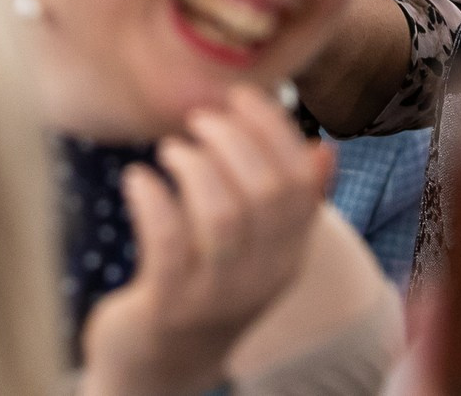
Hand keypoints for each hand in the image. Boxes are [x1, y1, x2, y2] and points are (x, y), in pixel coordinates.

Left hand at [78, 85, 335, 395]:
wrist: (160, 365)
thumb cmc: (206, 286)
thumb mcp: (257, 249)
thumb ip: (288, 204)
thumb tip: (323, 150)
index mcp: (288, 255)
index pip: (300, 183)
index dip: (273, 129)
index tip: (239, 96)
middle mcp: (262, 277)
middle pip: (267, 193)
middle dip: (232, 139)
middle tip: (198, 119)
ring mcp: (216, 295)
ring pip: (224, 216)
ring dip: (195, 165)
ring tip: (170, 148)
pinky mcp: (168, 306)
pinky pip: (169, 244)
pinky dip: (153, 199)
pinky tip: (137, 178)